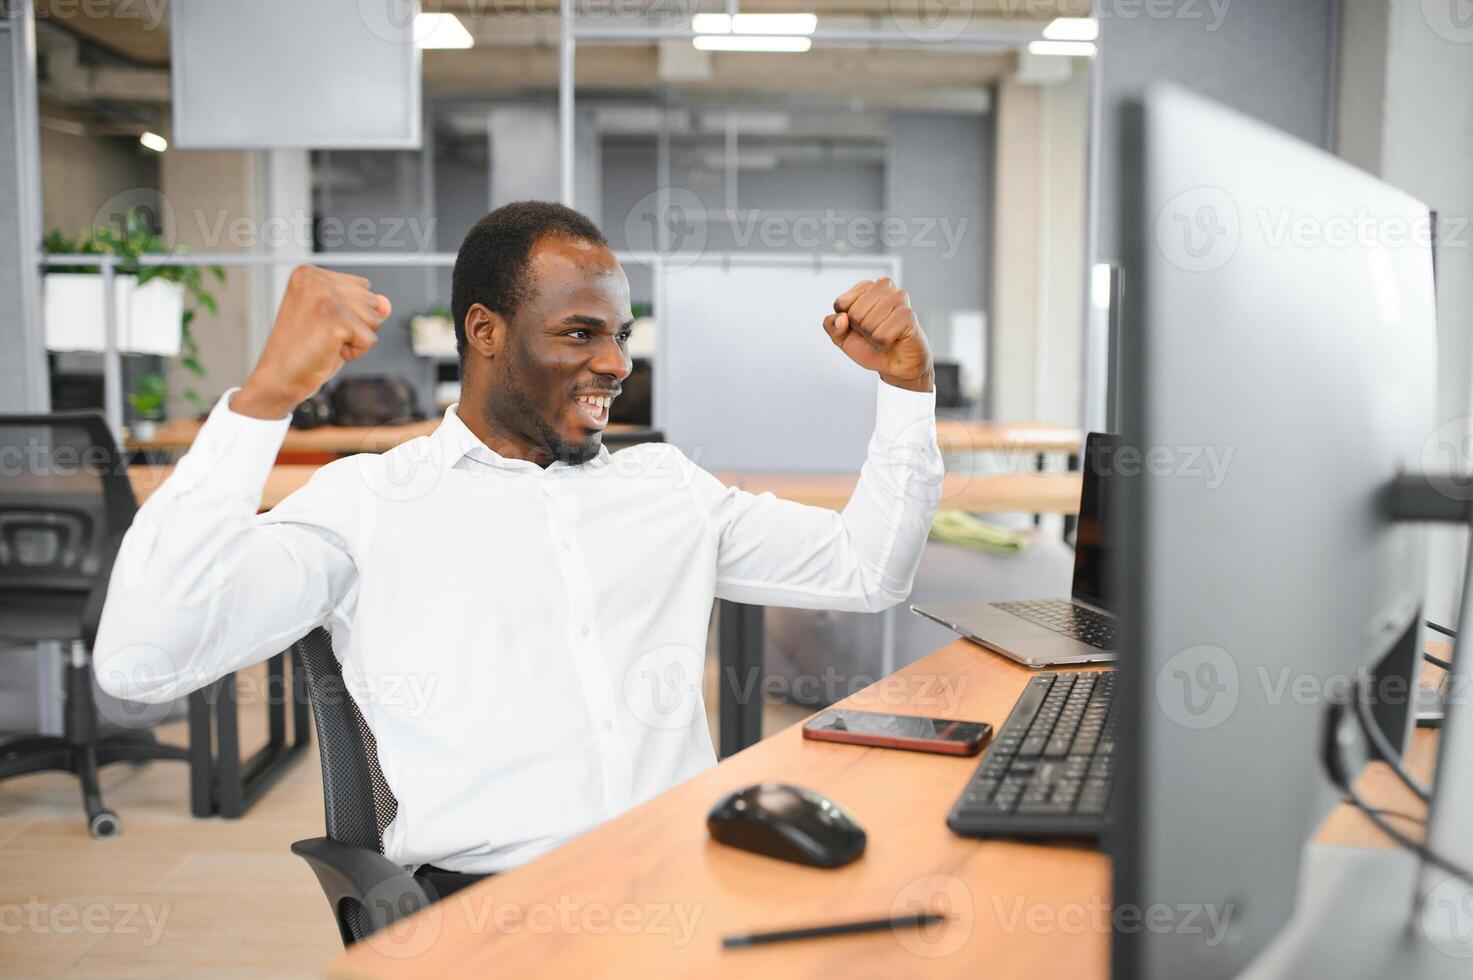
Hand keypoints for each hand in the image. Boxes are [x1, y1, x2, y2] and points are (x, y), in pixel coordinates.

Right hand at [233, 266, 391, 418]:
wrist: (279, 377)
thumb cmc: (305, 349)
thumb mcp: (337, 320)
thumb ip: (363, 306)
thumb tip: (386, 303)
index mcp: (309, 272)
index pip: (363, 288)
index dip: (351, 314)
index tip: (320, 323)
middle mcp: (314, 278)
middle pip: (371, 301)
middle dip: (355, 325)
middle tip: (322, 336)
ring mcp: (324, 297)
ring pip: (374, 319)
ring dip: (355, 339)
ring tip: (325, 342)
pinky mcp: (335, 319)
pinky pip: (370, 339)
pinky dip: (355, 353)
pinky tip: (328, 352)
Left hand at [822, 278, 933, 392]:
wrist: (896, 363)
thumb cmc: (870, 345)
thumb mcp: (842, 336)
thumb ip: (832, 325)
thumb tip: (842, 319)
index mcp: (866, 286)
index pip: (841, 303)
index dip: (846, 322)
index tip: (860, 325)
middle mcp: (884, 286)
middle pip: (854, 314)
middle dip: (861, 330)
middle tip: (874, 331)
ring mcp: (898, 298)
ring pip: (868, 325)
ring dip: (872, 338)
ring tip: (884, 335)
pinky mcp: (908, 314)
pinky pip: (882, 336)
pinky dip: (883, 344)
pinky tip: (893, 340)